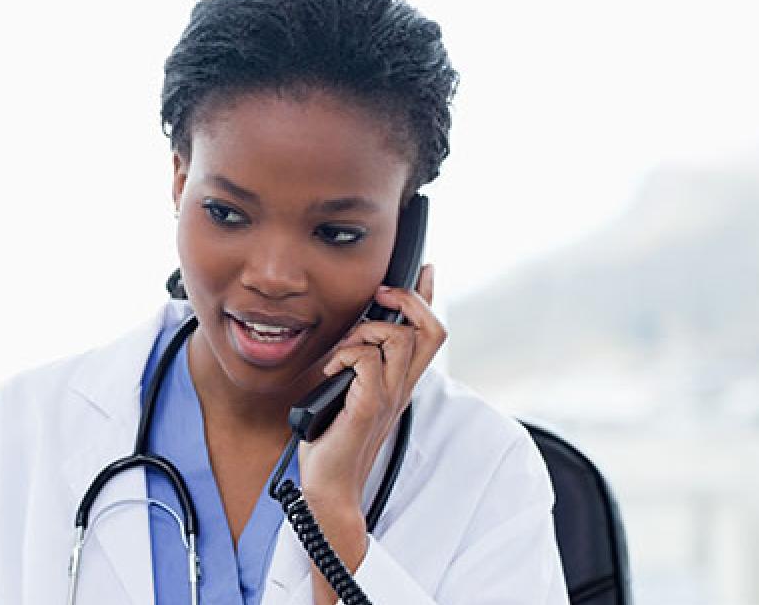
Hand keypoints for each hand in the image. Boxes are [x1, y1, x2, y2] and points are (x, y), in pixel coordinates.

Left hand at [297, 264, 446, 601]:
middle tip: (380, 295)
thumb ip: (356, 368)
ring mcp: (388, 397)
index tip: (425, 272)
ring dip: (365, 332)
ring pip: (398, 338)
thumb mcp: (347, 395)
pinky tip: (330, 373)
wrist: (328, 487)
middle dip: (407, 300)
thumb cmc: (332, 443)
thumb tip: (346, 340)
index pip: (430, 334)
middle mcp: (401, 388)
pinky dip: (346, 356)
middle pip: (430, 329)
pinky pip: (367, 360)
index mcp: (399, 383)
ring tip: (342, 353)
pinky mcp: (369, 406)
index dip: (430, 298)